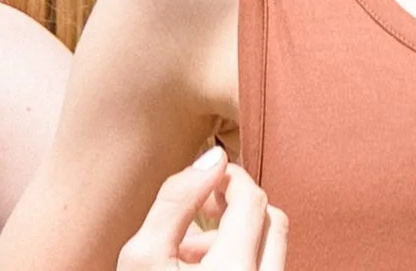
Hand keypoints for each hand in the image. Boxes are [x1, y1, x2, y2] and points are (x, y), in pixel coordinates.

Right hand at [119, 152, 287, 270]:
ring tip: (189, 252)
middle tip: (202, 210)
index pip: (252, 200)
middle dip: (240, 206)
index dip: (230, 177)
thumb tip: (214, 155)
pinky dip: (241, 262)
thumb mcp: (142, 257)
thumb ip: (177, 199)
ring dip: (239, 237)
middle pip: (273, 222)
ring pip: (272, 251)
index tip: (205, 180)